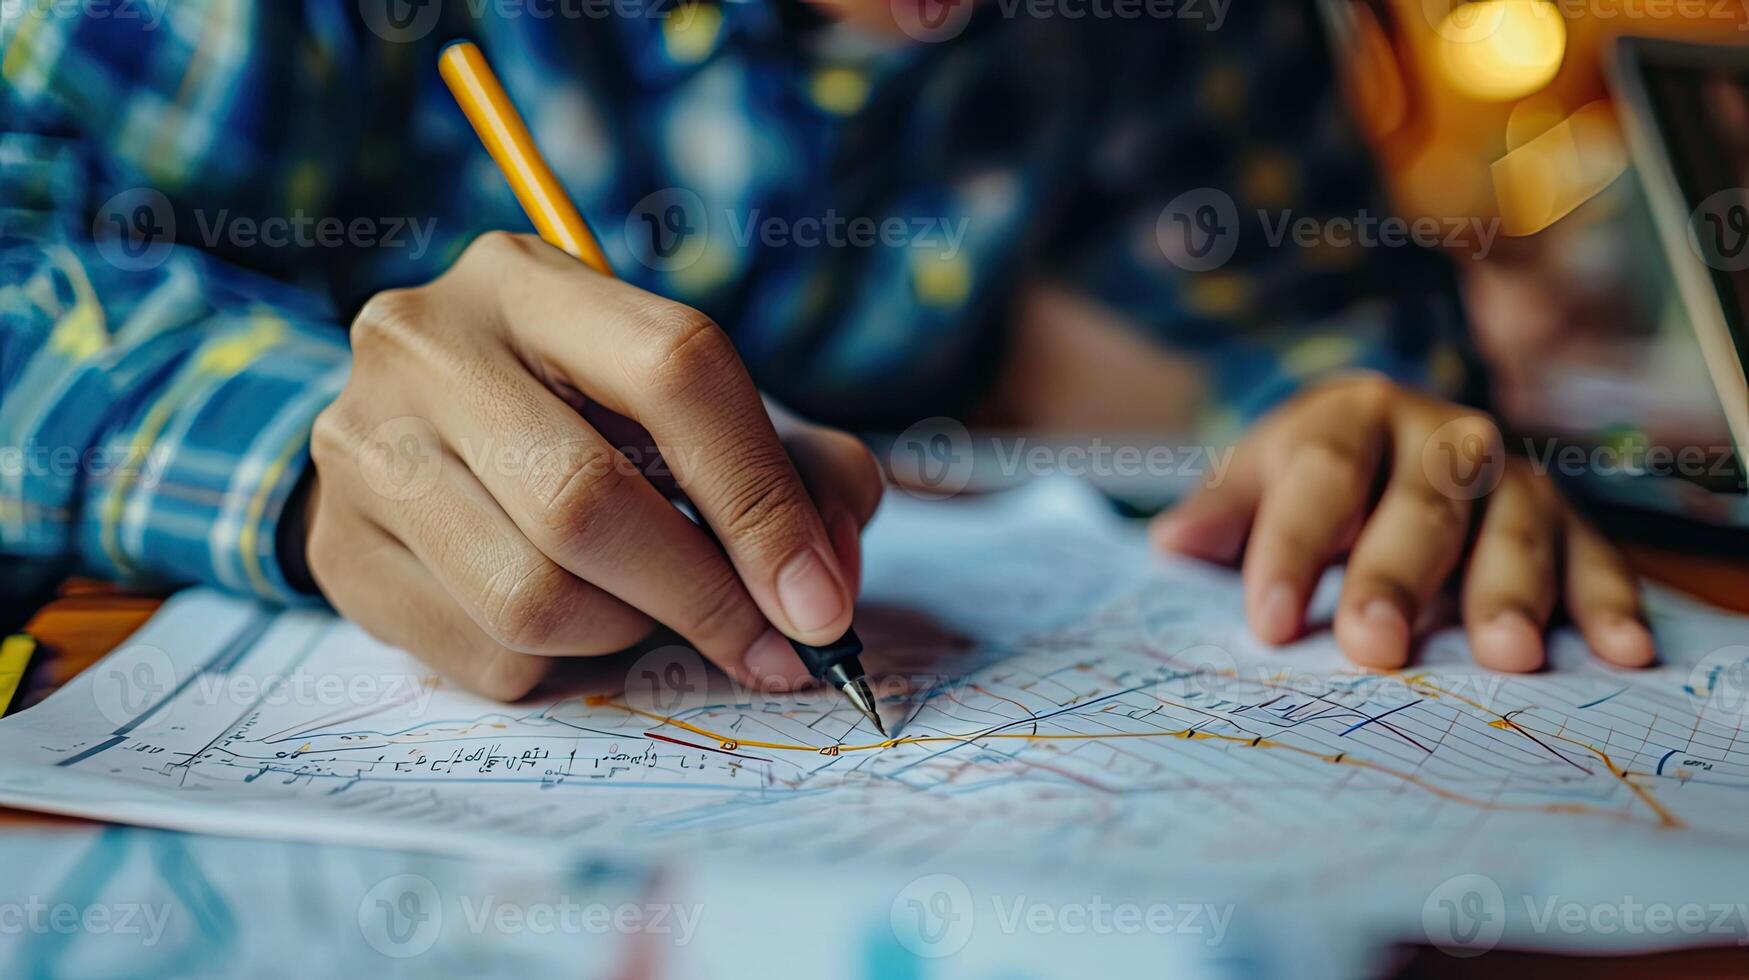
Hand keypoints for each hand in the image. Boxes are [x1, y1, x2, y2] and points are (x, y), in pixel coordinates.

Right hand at [302, 232, 882, 698]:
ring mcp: (362, 450)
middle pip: (586, 502)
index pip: (676, 371)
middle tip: (773, 649)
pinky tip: (573, 624)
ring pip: (532, 597)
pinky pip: (486, 657)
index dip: (763, 500)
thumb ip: (795, 468)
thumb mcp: (689, 404)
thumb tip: (826, 580)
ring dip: (628, 633)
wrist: (410, 434)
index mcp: (528, 280)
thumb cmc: (583, 415)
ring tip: (651, 609)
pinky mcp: (340, 553)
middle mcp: (425, 345)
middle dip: (706, 596)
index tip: (821, 602)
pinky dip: (563, 666)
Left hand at [1150, 375, 1653, 671]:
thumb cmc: (1310, 480)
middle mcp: (1441, 436)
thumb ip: (1221, 514)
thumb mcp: (1255, 482)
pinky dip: (1610, 603)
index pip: (1319, 479)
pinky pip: (1596, 557)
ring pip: (1516, 527)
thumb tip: (1169, 544)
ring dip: (1513, 591)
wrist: (1386, 442)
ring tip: (1507, 655)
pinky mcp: (1568, 520)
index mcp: (1350, 417)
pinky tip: (1623, 652)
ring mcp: (1511, 477)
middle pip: (1420, 504)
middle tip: (1376, 646)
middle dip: (1397, 578)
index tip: (1271, 623)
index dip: (1292, 550)